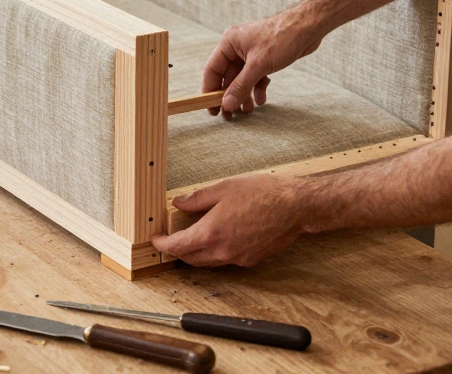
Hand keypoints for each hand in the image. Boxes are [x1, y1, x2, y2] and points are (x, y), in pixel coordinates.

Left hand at [150, 174, 306, 266]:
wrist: (296, 207)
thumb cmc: (263, 194)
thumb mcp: (224, 189)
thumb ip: (198, 199)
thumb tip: (179, 203)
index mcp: (211, 233)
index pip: (177, 246)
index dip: (163, 244)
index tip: (156, 239)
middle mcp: (222, 251)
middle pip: (190, 259)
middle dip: (178, 251)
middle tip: (172, 237)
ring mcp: (237, 258)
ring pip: (208, 263)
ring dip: (196, 254)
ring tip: (194, 237)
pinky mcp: (251, 260)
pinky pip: (226, 261)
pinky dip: (216, 253)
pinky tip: (220, 237)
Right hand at [204, 7, 322, 116]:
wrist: (308, 27)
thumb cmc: (282, 37)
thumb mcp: (258, 65)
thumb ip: (241, 86)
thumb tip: (227, 104)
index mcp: (229, 43)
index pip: (212, 69)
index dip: (210, 90)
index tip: (211, 108)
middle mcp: (237, 48)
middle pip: (227, 77)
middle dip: (229, 96)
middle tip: (228, 115)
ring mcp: (251, 53)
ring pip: (242, 79)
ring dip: (244, 95)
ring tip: (247, 111)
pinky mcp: (264, 58)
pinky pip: (255, 77)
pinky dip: (257, 88)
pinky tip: (261, 99)